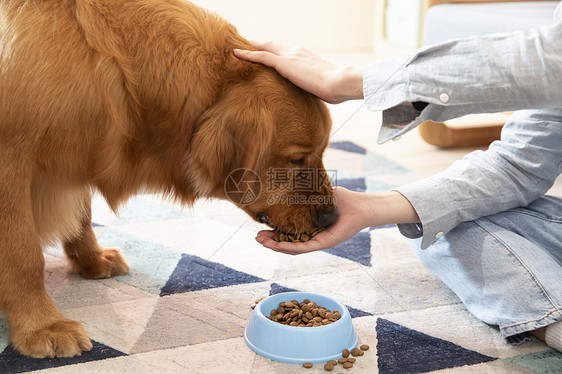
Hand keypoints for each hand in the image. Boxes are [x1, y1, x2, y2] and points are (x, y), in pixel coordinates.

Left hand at [233, 41, 363, 103]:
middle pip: (271, 44)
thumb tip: (312, 96)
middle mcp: (295, 51)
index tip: (261, 52)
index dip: (270, 50)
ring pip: (264, 47)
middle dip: (257, 45)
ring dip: (249, 47)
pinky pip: (261, 56)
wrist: (339, 83)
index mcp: (304, 56)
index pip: (283, 50)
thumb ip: (312, 86)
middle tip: (243, 46)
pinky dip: (247, 54)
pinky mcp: (284, 63)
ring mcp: (289, 56)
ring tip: (234, 48)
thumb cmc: (335, 88)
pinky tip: (235, 53)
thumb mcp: (321, 86)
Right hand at [255, 189, 419, 254]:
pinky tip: (279, 246)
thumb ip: (302, 193)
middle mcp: (311, 237)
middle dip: (270, 241)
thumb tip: (285, 180)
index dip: (273, 233)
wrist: (360, 206)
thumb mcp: (317, 194)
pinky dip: (291, 247)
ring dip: (276, 246)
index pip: (287, 233)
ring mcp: (317, 241)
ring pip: (293, 248)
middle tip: (256, 238)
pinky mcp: (325, 243)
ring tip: (262, 241)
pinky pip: (305, 247)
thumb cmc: (342, 199)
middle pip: (287, 243)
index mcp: (308, 227)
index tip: (260, 229)